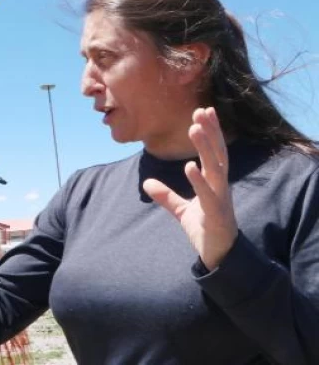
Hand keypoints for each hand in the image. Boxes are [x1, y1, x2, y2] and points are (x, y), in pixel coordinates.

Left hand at [142, 107, 238, 269]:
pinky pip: (208, 194)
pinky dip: (199, 180)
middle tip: (201, 111)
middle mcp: (220, 186)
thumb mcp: (181, 210)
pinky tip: (190, 166)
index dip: (211, 131)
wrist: (219, 256)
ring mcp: (220, 198)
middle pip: (217, 153)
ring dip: (205, 148)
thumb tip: (146, 184)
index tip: (204, 111)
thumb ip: (166, 196)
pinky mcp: (216, 213)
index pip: (214, 151)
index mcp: (214, 182)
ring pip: (215, 168)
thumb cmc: (205, 229)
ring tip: (194, 129)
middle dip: (210, 132)